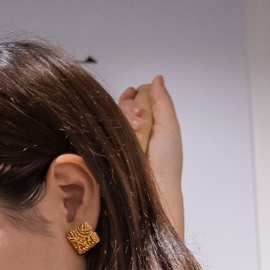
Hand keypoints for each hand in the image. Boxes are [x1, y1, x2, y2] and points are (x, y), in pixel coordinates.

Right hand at [117, 74, 184, 237]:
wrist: (154, 190)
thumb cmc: (166, 163)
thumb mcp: (169, 127)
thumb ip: (163, 102)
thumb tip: (157, 79)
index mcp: (147, 126)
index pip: (133, 104)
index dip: (132, 95)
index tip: (133, 91)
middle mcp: (129, 133)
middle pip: (120, 107)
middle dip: (129, 106)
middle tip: (139, 118)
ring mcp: (115, 143)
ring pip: (110, 116)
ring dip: (124, 115)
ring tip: (136, 126)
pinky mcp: (101, 152)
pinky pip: (99, 130)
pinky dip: (113, 126)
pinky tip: (127, 131)